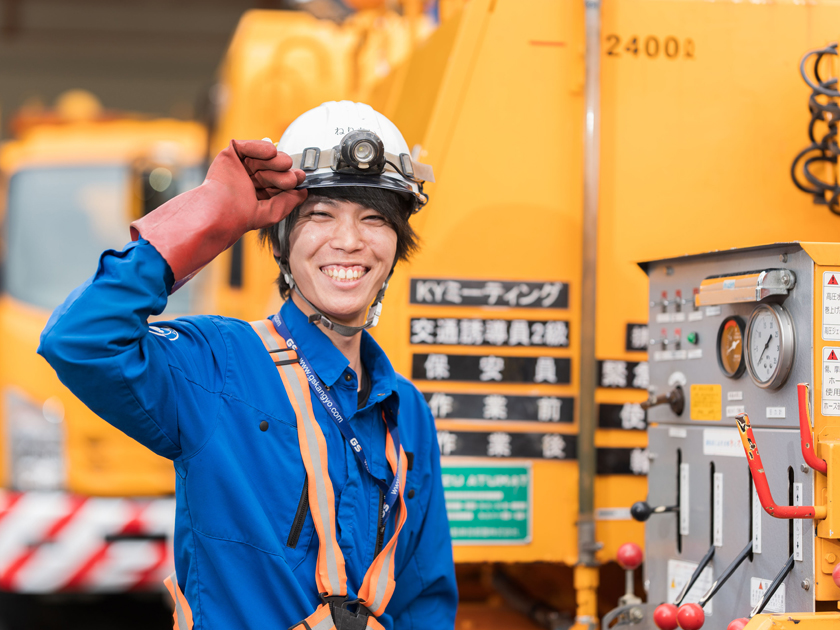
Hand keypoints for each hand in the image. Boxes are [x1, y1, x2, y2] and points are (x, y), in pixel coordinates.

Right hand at [130, 139, 308, 289]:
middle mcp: (248, 179)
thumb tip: (304, 192)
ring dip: (276, 160)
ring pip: (263, 157)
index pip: (277, 182)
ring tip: (284, 164)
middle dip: (283, 172)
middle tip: (292, 177)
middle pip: (272, 169)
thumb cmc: (239, 217)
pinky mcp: (229, 156)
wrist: (220, 213)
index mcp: (256, 193)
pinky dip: (260, 146)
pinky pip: (248, 146)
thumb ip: (288, 202)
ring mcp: (238, 167)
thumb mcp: (271, 212)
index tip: (301, 179)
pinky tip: (271, 152)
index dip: (289, 180)